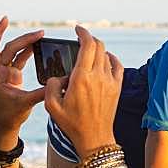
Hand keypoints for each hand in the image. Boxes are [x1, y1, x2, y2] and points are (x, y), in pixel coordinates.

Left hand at [0, 16, 45, 147]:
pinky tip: (38, 47)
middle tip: (40, 33)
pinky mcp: (12, 77)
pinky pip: (19, 60)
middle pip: (8, 48)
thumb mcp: (26, 103)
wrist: (5, 127)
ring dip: (26, 44)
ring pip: (14, 52)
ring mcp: (5, 73)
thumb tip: (59, 83)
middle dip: (23, 39)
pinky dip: (28, 52)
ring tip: (41, 36)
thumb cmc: (10, 116)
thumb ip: (42, 92)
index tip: (6, 20)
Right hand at [44, 26, 123, 157]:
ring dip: (97, 49)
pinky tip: (105, 59)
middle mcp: (98, 76)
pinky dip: (111, 58)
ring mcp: (110, 81)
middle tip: (81, 38)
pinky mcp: (117, 88)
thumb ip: (50, 85)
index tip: (77, 29)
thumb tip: (59, 76)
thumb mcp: (51, 105)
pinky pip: (117, 66)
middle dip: (89, 38)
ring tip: (88, 52)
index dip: (83, 33)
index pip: (87, 45)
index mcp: (81, 78)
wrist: (94, 138)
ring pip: (106, 55)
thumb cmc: (72, 123)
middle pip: (98, 46)